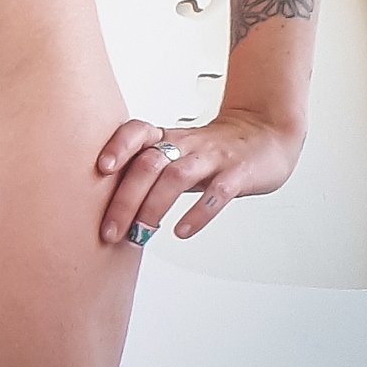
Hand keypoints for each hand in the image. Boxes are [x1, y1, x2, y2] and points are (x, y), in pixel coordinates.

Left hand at [94, 108, 305, 245]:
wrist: (265, 132)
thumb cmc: (213, 149)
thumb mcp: (180, 152)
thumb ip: (150, 170)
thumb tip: (110, 204)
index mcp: (169, 137)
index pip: (137, 131)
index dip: (118, 145)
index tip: (101, 169)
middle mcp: (186, 144)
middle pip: (149, 164)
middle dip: (126, 199)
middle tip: (109, 232)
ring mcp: (212, 157)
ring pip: (176, 177)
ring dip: (154, 207)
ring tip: (140, 235)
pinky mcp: (238, 174)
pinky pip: (216, 192)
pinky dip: (198, 212)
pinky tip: (182, 231)